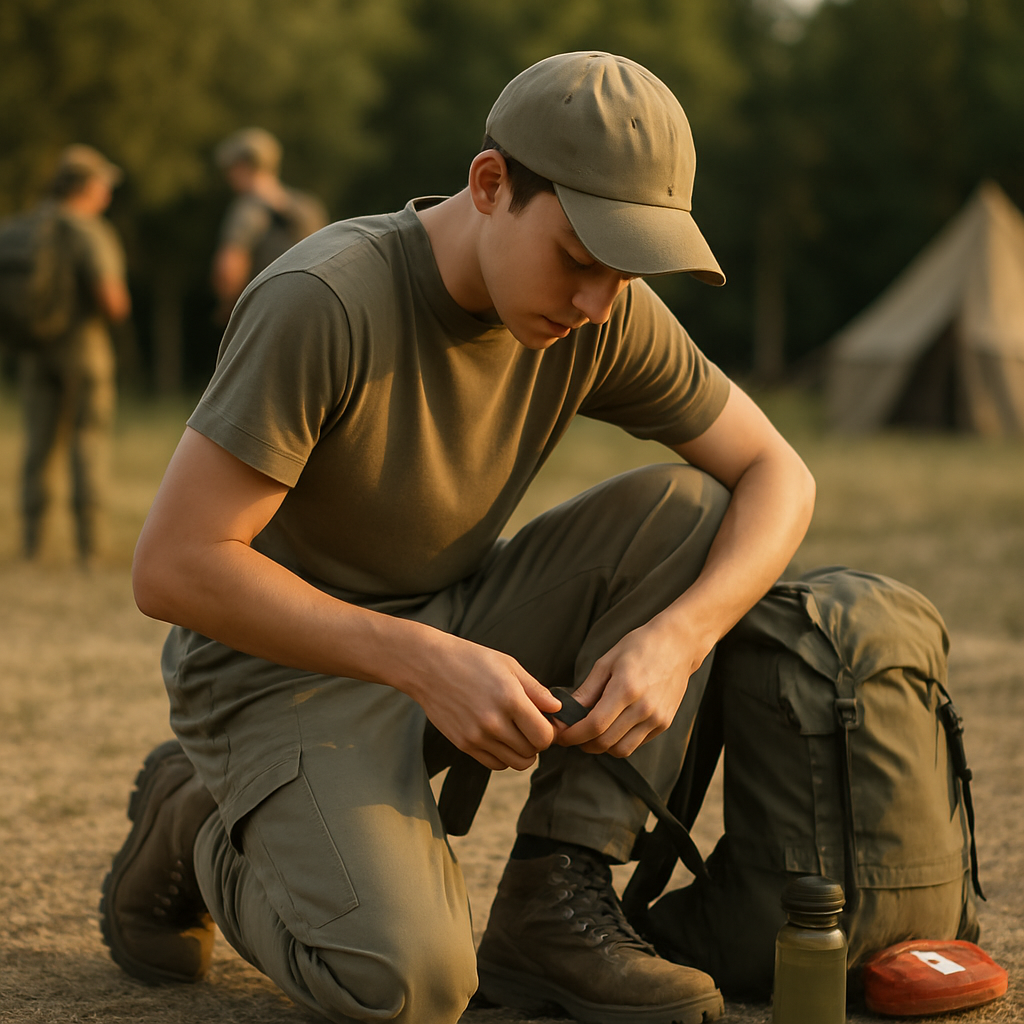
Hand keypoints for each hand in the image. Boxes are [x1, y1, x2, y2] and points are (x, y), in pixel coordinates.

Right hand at [407, 634, 560, 771]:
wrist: (428, 666)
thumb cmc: (471, 659)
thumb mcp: (508, 665)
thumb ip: (536, 690)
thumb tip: (558, 709)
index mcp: (510, 699)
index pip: (544, 736)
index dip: (549, 732)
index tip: (544, 722)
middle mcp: (494, 723)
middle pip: (532, 753)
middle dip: (536, 742)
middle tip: (529, 725)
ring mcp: (477, 737)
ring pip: (515, 763)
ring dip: (521, 751)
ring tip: (515, 732)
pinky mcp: (463, 745)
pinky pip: (494, 764)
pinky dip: (503, 756)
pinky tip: (499, 737)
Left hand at [555, 615, 709, 757]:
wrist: (678, 645)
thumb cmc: (640, 647)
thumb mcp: (607, 662)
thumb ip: (587, 691)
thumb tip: (566, 711)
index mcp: (626, 689)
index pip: (595, 725)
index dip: (574, 735)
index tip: (561, 735)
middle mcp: (644, 708)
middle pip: (606, 742)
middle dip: (583, 743)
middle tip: (572, 735)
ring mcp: (656, 718)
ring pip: (621, 750)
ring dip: (601, 747)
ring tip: (592, 733)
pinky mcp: (664, 723)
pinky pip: (636, 744)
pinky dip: (619, 742)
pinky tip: (613, 727)